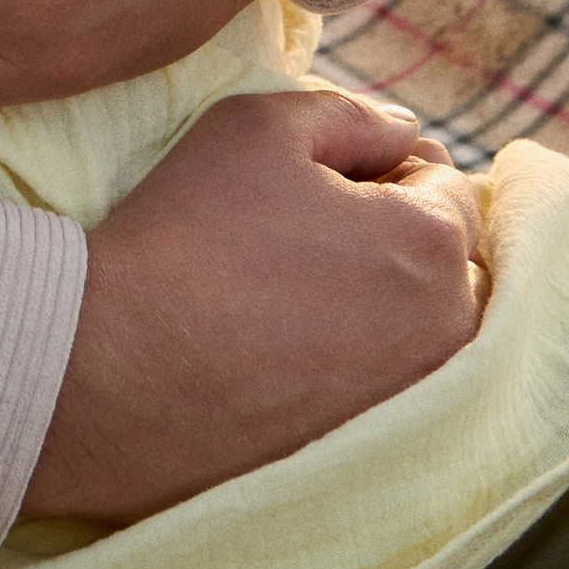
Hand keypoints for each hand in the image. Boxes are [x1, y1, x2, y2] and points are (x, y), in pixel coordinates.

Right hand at [25, 91, 487, 520]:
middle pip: (450, 260)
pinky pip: (396, 386)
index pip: (443, 181)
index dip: (379, 166)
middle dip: (402, 235)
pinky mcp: (376, 453)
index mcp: (432, 243)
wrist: (117, 369)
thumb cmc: (190, 231)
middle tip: (308, 233)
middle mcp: (447, 331)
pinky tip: (294, 347)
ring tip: (300, 291)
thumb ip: (353, 115)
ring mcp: (415, 402)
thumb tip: (405, 133)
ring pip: (430, 327)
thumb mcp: (261, 125)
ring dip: (390, 300)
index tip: (312, 182)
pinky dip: (363, 361)